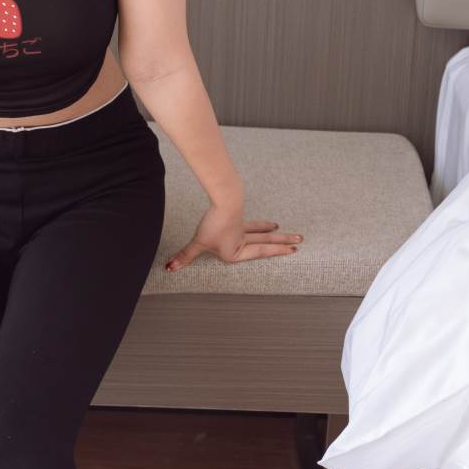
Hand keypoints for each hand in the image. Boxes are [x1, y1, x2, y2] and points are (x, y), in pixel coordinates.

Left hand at [164, 198, 304, 272]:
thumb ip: (185, 256)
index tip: (292, 249)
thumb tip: (169, 268)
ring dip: (274, 234)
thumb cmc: (213, 225)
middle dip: (282, 243)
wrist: (224, 200)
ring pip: (262, 233)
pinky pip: (252, 224)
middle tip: (300, 242)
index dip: (276, 252)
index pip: (259, 253)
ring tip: (284, 231)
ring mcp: (242, 228)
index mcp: (237, 251)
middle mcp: (243, 241)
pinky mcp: (238, 217)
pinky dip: (261, 225)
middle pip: (267, 243)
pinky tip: (269, 224)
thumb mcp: (198, 243)